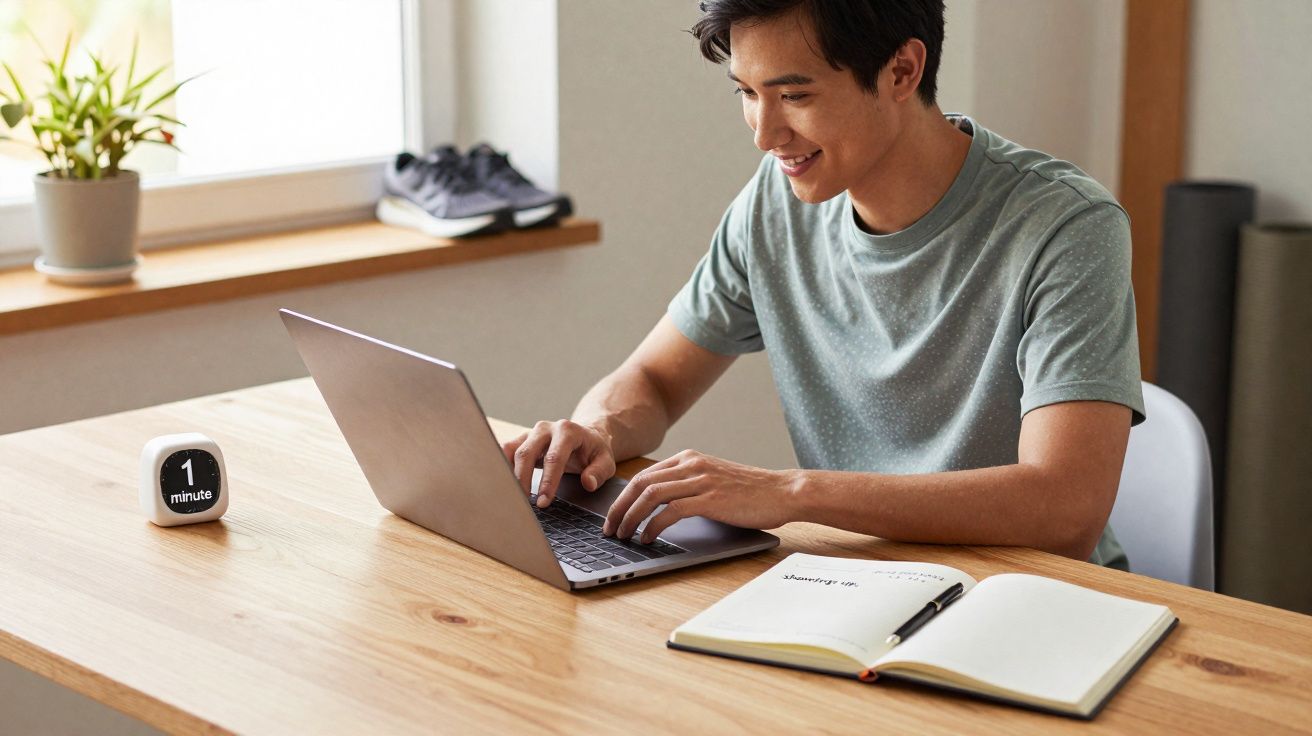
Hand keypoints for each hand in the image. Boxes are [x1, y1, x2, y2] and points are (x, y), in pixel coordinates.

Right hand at [501, 420, 616, 507]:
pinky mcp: (522, 439)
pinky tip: (504, 485)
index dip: (548, 481)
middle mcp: (546, 428)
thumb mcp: (606, 461)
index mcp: (568, 431)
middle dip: (523, 480)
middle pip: (527, 453)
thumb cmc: (594, 451)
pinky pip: (506, 451)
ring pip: (512, 451)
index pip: (554, 458)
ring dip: (509, 474)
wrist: (586, 435)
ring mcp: (531, 433)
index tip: (544, 502)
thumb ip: (599, 472)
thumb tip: (588, 483)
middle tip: (523, 504)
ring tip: (510, 496)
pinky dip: (502, 467)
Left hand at [603, 449, 798, 542]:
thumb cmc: (751, 492)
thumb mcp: (714, 479)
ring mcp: (701, 480)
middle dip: (619, 508)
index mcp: (689, 458)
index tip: (613, 515)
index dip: (623, 496)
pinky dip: (653, 526)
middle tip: (609, 529)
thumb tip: (658, 506)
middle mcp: (691, 464)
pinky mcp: (710, 499)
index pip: (645, 475)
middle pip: (641, 483)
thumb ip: (689, 484)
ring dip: (631, 517)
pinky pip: (670, 511)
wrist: (783, 491)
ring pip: (651, 496)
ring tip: (623, 535)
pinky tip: (647, 538)